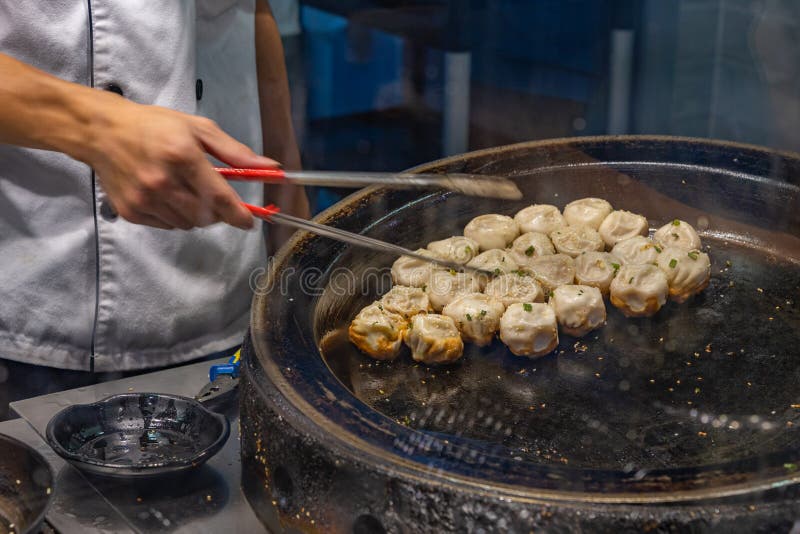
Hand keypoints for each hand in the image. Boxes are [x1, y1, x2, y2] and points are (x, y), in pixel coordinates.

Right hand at [85, 93, 278, 229]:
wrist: (102, 132)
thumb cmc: (153, 126)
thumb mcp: (198, 128)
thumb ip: (235, 152)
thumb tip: (271, 168)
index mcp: (182, 157)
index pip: (220, 198)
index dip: (239, 215)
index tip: (249, 221)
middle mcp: (162, 182)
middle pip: (207, 216)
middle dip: (217, 211)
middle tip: (212, 194)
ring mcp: (145, 199)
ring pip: (188, 224)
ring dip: (196, 213)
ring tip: (184, 188)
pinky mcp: (132, 212)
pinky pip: (167, 225)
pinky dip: (174, 215)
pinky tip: (165, 194)